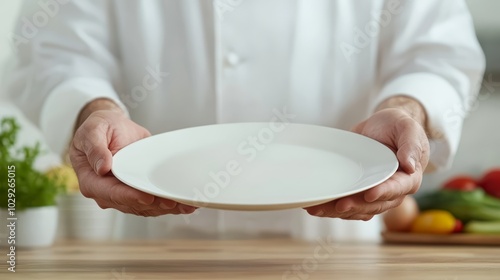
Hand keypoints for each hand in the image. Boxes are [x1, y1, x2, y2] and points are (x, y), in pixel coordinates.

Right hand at [69, 100, 196, 215]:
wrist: (112, 127)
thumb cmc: (99, 128)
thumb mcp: (92, 131)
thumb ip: (95, 148)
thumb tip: (102, 167)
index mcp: (92, 181)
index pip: (111, 193)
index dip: (130, 197)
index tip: (147, 197)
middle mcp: (107, 193)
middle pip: (132, 204)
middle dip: (153, 205)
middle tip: (172, 202)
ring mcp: (123, 194)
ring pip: (145, 207)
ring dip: (164, 208)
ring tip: (184, 205)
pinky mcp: (137, 192)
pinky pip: (153, 202)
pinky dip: (169, 205)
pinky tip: (184, 205)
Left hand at [305, 97, 429, 219]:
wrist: (382, 127)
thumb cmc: (398, 127)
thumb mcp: (408, 128)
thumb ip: (411, 144)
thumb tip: (410, 166)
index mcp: (407, 179)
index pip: (396, 189)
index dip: (383, 193)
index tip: (369, 195)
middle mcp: (391, 192)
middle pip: (373, 205)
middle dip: (355, 206)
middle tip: (339, 204)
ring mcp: (373, 194)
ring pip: (357, 209)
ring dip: (337, 211)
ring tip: (317, 208)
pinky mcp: (358, 193)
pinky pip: (347, 206)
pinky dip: (331, 208)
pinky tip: (316, 206)